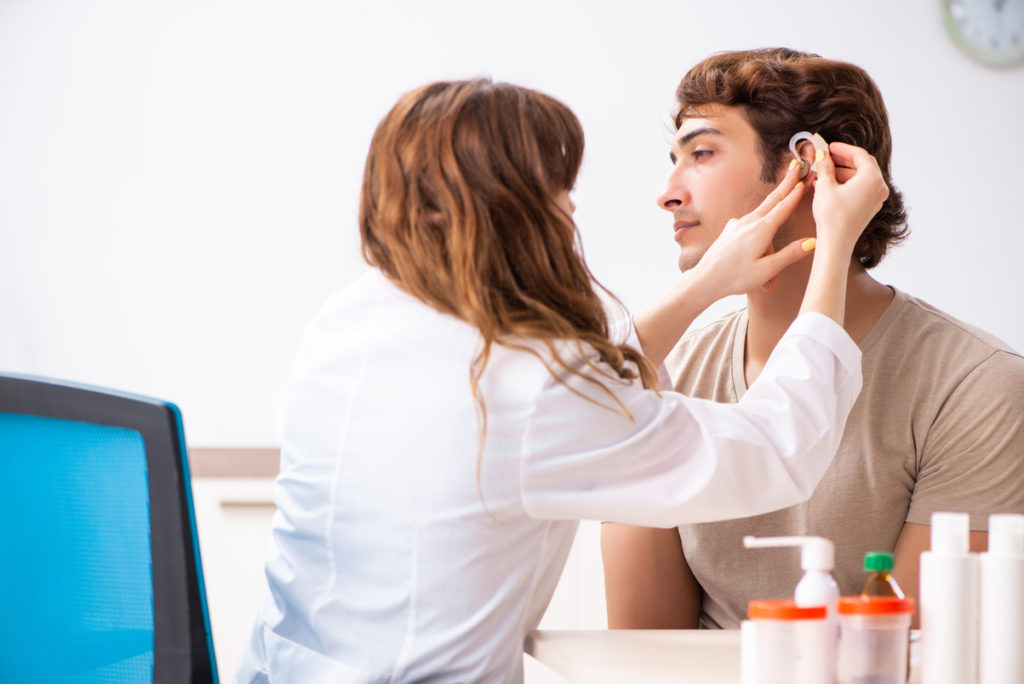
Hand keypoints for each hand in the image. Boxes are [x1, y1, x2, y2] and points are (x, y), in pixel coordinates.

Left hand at [690, 162, 814, 298]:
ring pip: (761, 223)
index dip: (797, 191)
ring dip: (771, 241)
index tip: (806, 176)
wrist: (705, 280)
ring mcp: (737, 224)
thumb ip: (790, 253)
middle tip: (796, 167)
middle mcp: (748, 222)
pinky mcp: (729, 231)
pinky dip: (758, 245)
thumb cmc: (735, 278)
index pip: (784, 206)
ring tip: (770, 280)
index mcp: (761, 229)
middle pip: (773, 200)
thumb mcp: (767, 269)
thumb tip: (812, 242)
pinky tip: (755, 264)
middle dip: (786, 184)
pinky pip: (749, 232)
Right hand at [810, 142, 889, 253]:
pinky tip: (830, 185)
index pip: (859, 155)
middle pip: (863, 165)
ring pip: (861, 177)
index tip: (829, 146)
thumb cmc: (832, 216)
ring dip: (844, 172)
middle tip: (827, 157)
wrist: (836, 243)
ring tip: (825, 172)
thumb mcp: (825, 186)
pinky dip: (848, 184)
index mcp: (872, 178)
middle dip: (843, 160)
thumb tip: (822, 154)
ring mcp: (876, 198)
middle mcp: (879, 187)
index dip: (842, 148)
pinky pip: (861, 189)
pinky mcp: (870, 208)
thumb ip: (825, 166)